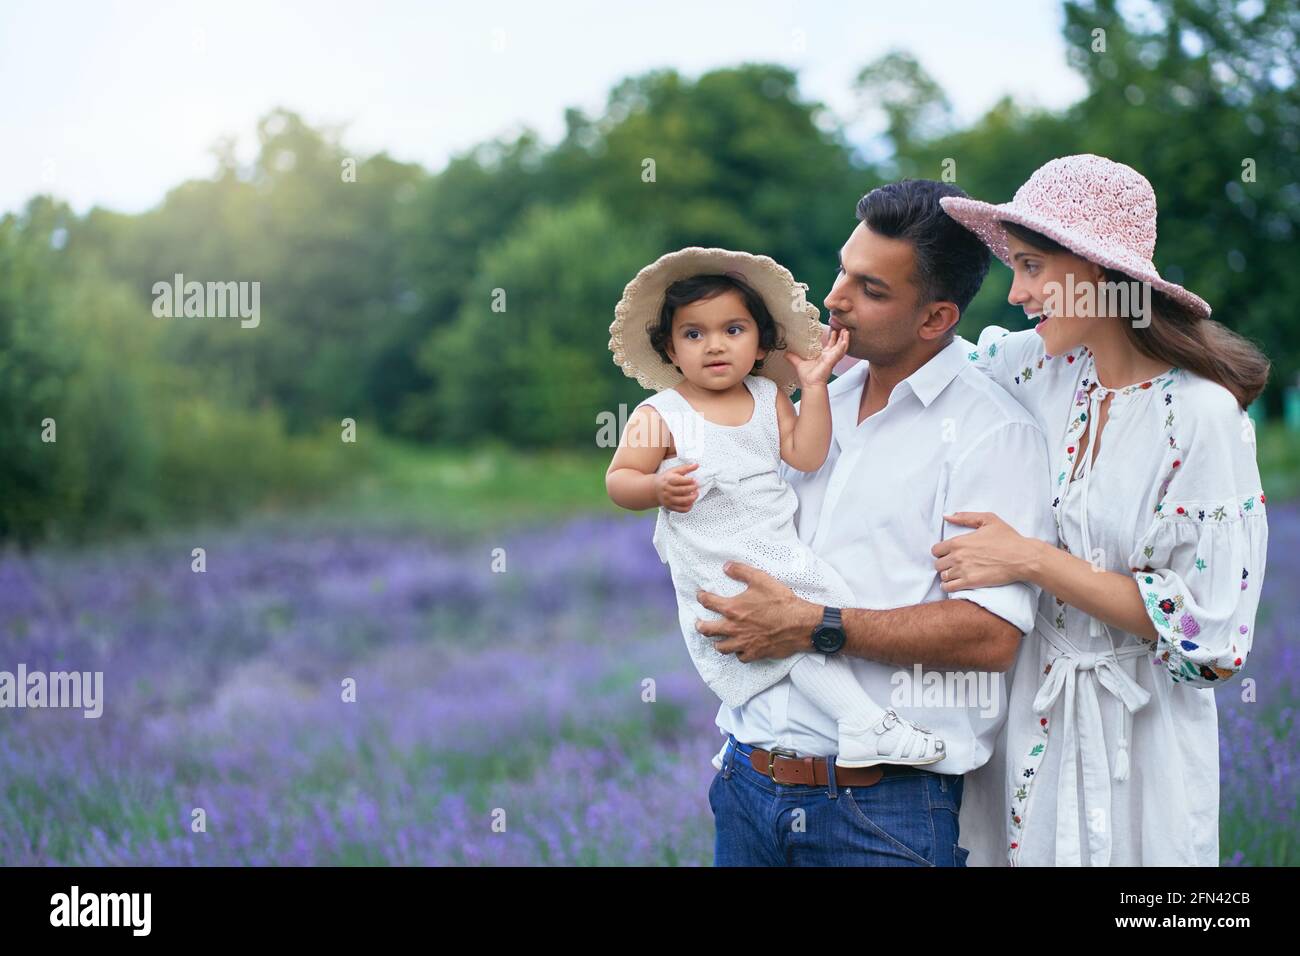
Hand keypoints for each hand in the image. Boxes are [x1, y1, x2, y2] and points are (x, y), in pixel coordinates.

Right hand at [655, 461, 698, 511]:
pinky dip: (689, 507)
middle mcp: (667, 490)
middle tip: (697, 486)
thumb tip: (697, 465)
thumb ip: (686, 468)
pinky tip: (691, 502)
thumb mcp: (674, 471)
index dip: (689, 480)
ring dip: (692, 498)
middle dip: (692, 488)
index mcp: (668, 480)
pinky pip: (682, 509)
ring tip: (696, 494)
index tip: (694, 480)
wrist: (654, 489)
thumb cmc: (667, 478)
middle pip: (682, 491)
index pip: (679, 480)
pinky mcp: (670, 507)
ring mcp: (668, 500)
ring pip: (683, 501)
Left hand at [695, 562, 819, 661]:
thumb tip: (726, 566)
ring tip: (716, 640)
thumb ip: (741, 571)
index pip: (708, 602)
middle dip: (700, 626)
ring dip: (717, 643)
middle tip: (699, 623)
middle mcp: (734, 627)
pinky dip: (738, 653)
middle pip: (707, 630)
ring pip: (721, 647)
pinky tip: (739, 649)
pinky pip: (740, 657)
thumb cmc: (781, 602)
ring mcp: (743, 643)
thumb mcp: (761, 579)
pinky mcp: (754, 653)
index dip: (701, 597)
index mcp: (733, 608)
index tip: (700, 595)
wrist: (800, 624)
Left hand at [786, 328, 848, 388]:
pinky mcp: (832, 360)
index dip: (833, 338)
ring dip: (845, 339)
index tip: (834, 330)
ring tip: (846, 331)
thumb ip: (793, 357)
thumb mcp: (798, 363)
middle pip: (838, 344)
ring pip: (841, 347)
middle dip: (841, 337)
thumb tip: (785, 353)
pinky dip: (843, 346)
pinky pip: (840, 352)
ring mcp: (832, 358)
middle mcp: (829, 357)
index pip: (830, 345)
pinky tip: (845, 340)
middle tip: (843, 328)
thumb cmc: (807, 376)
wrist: (810, 384)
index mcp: (823, 356)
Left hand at [932, 511, 1030, 590]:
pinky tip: (955, 583)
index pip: (935, 550)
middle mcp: (957, 556)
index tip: (949, 553)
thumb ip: (965, 517)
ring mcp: (963, 570)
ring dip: (947, 575)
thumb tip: (947, 516)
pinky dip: (949, 586)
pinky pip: (949, 588)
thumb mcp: (988, 519)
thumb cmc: (1008, 538)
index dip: (941, 552)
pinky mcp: (970, 582)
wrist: (1023, 557)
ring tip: (956, 574)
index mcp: (959, 541)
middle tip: (953, 564)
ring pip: (942, 576)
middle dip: (944, 564)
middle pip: (937, 564)